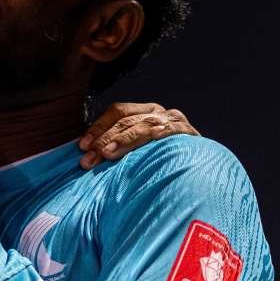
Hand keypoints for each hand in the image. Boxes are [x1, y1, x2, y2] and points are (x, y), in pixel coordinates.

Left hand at [77, 102, 198, 168]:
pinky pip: (168, 132)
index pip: (117, 112)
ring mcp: (173, 121)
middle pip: (125, 120)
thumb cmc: (161, 160)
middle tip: (88, 159)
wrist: (197, 169)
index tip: (82, 146)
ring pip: (143, 126)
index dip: (98, 127)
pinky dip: (156, 136)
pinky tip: (144, 145)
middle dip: (104, 139)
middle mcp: (157, 112)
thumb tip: (87, 158)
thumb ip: (116, 149)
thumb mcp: (137, 150)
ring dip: (122, 140)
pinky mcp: (187, 133)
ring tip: (106, 154)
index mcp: (143, 112)